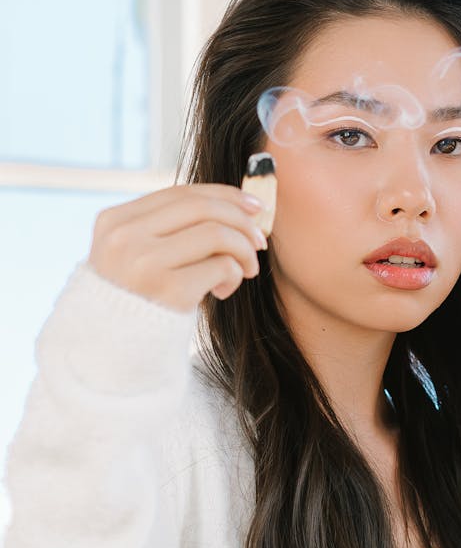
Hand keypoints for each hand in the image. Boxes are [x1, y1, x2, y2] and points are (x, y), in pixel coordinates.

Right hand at [87, 183, 267, 312]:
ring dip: (244, 250)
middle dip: (242, 221)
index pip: (181, 193)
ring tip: (246, 269)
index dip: (225, 195)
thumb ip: (169, 227)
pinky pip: (223, 266)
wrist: (114, 354)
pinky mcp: (169, 292)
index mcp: (114, 221)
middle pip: (202, 208)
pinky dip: (234, 275)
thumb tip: (239, 202)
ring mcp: (144, 264)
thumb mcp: (135, 253)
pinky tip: (222, 290)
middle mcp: (125, 238)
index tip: (254, 206)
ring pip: (217, 233)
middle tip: (259, 241)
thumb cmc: (138, 298)